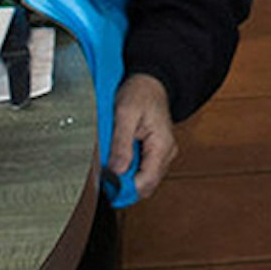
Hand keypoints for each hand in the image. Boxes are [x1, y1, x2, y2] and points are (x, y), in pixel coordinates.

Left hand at [106, 72, 176, 197]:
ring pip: (143, 180)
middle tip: (104, 173)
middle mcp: (166, 154)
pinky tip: (118, 158)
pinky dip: (128, 169)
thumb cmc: (140, 93)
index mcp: (162, 145)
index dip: (125, 188)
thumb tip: (116, 171)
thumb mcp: (125, 114)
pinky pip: (142, 170)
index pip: (146, 182)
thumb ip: (121, 143)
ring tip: (111, 162)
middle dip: (124, 184)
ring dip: (125, 177)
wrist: (150, 82)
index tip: (105, 183)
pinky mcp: (155, 153)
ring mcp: (162, 155)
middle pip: (145, 185)